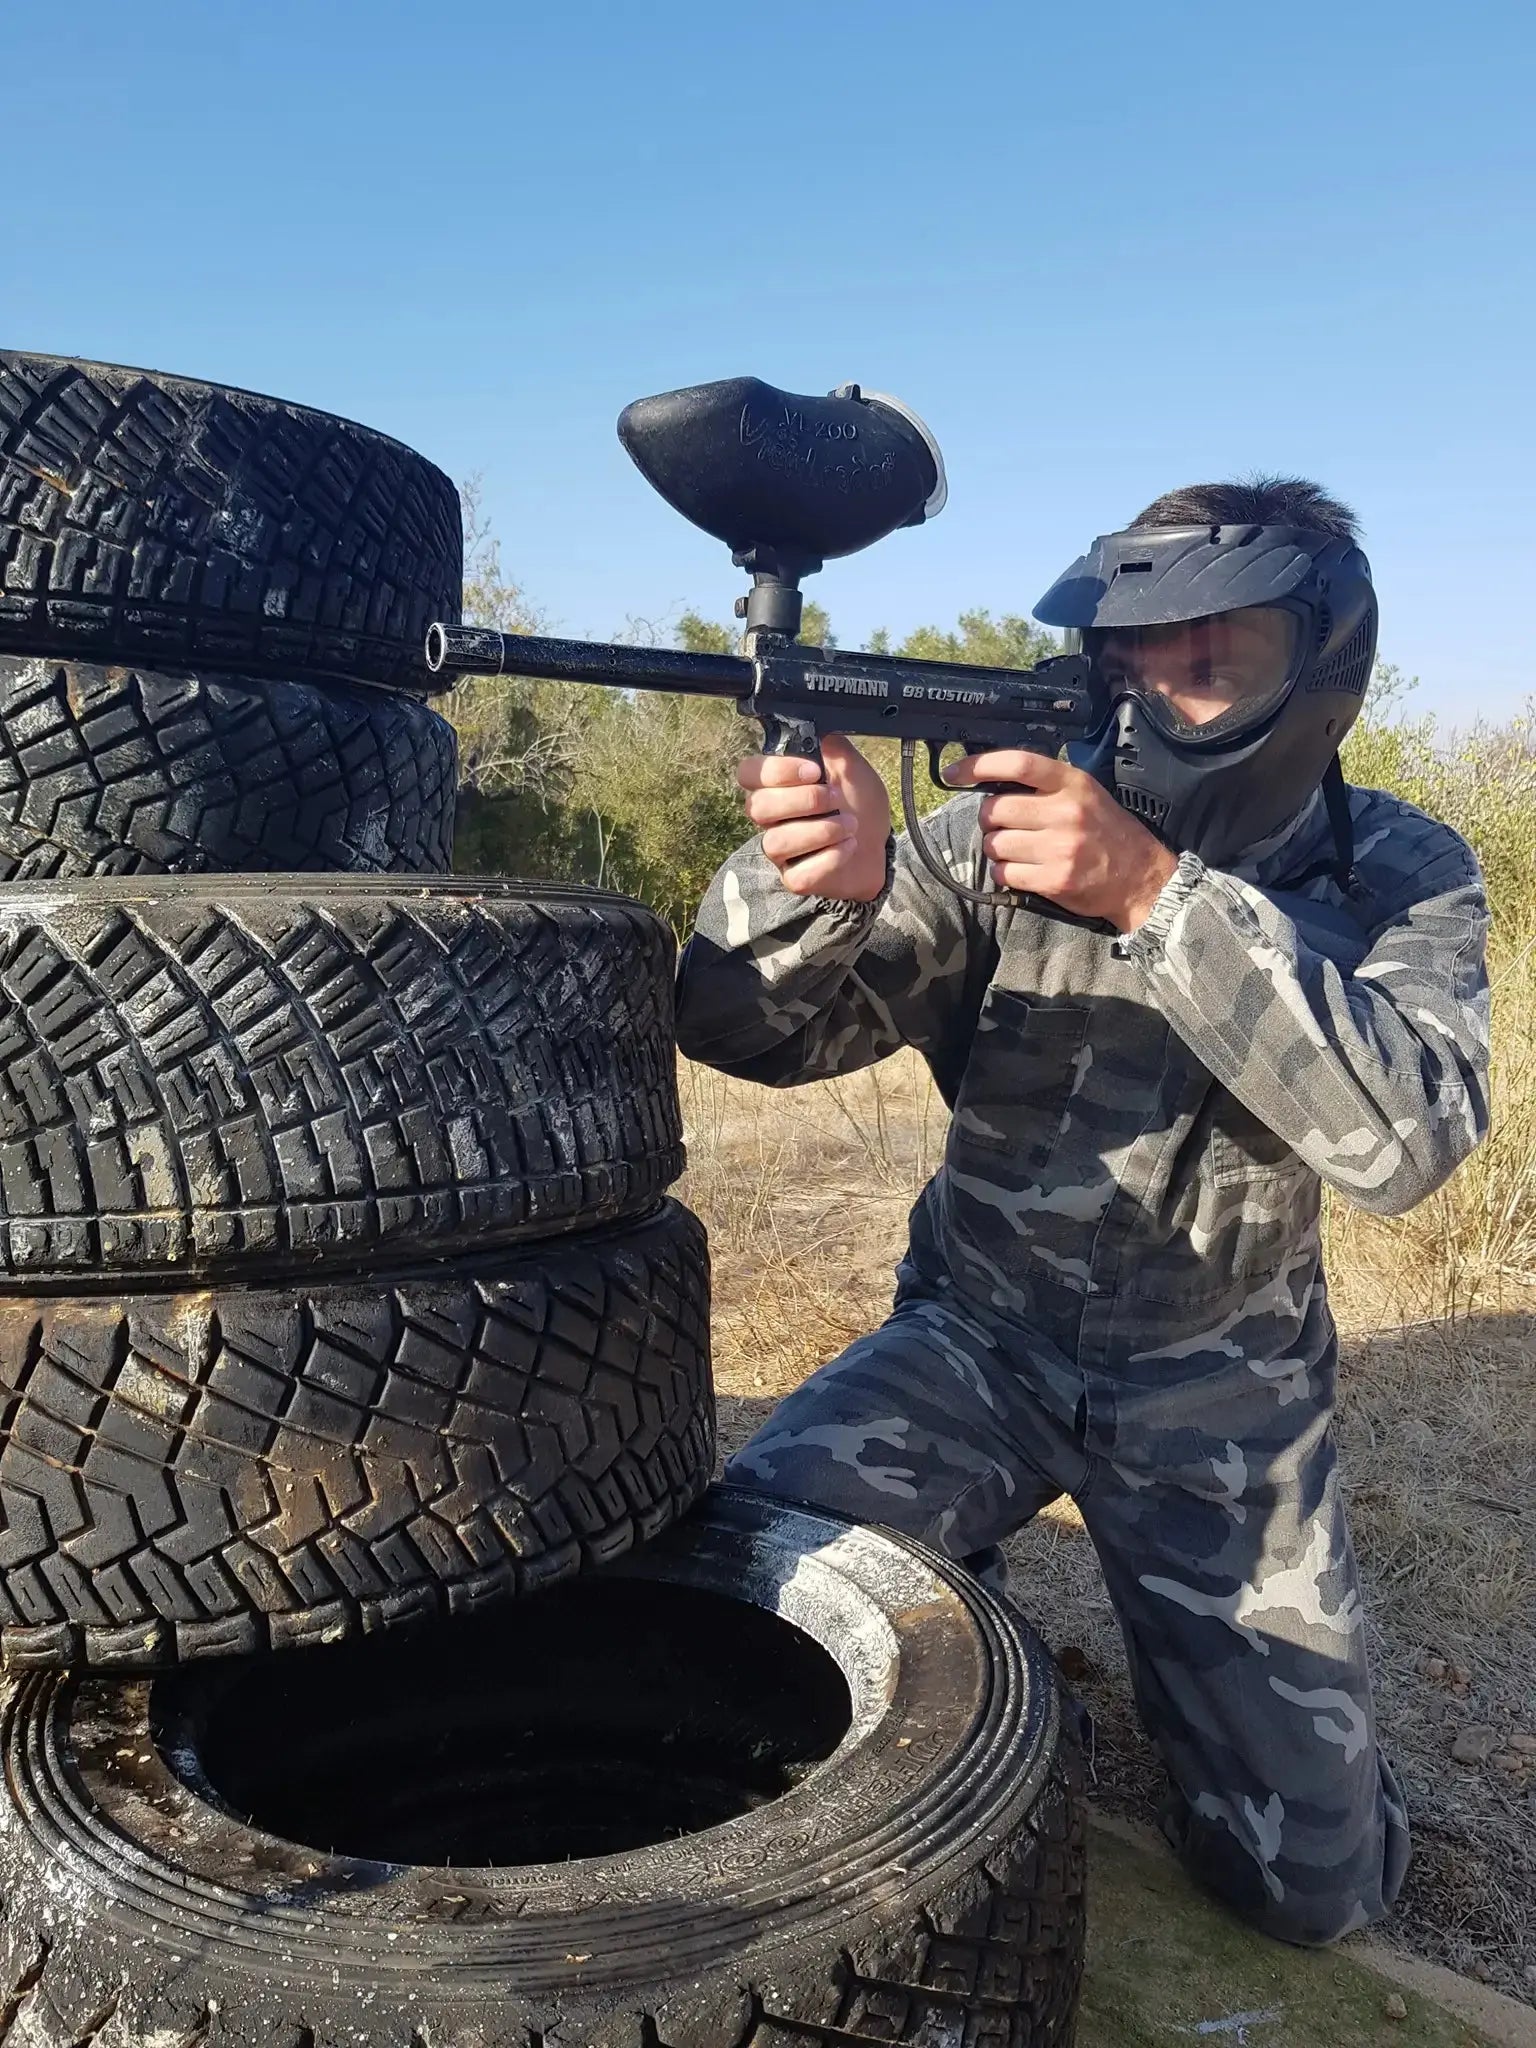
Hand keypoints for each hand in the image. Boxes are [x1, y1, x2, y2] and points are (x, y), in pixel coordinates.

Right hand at [738, 734, 890, 901]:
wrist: (881, 844)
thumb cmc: (860, 805)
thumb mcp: (851, 767)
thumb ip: (832, 746)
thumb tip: (816, 726)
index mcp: (778, 786)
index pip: (748, 773)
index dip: (775, 771)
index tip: (813, 771)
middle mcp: (772, 818)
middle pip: (757, 808)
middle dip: (802, 801)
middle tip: (835, 798)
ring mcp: (781, 851)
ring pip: (776, 843)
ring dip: (820, 830)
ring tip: (850, 825)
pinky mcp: (795, 878)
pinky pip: (797, 874)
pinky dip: (828, 859)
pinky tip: (848, 847)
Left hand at [943, 750, 1177, 931]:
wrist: (1140, 877)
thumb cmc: (1107, 833)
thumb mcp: (1085, 794)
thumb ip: (1045, 786)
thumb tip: (991, 783)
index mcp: (1072, 783)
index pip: (1017, 763)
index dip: (978, 765)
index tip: (954, 773)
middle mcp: (1065, 812)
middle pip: (995, 810)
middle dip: (989, 821)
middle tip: (1002, 828)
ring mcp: (1060, 848)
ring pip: (995, 845)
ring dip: (997, 850)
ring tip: (1019, 852)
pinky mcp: (1054, 880)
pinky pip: (1005, 874)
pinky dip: (1005, 874)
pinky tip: (1023, 871)